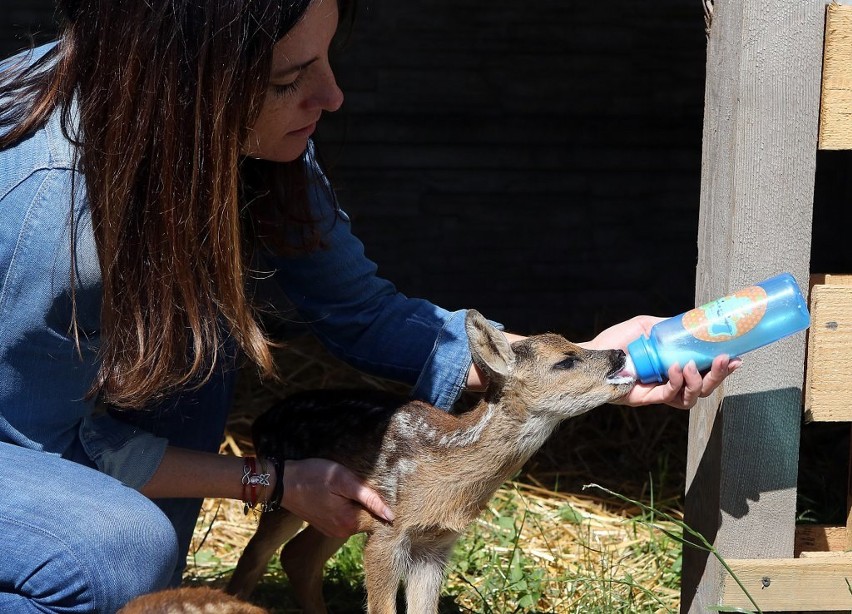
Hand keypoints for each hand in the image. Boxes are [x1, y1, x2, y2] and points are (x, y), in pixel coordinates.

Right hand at [281, 458, 394, 537]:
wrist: (282, 482)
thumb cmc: (313, 476)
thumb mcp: (343, 480)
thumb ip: (369, 498)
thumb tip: (391, 516)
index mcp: (349, 523)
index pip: (379, 518)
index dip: (380, 500)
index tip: (373, 485)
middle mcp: (342, 532)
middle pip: (367, 518)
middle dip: (368, 502)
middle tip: (358, 482)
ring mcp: (332, 530)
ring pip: (356, 516)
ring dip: (357, 503)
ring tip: (347, 486)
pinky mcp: (325, 525)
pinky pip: (344, 517)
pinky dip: (346, 505)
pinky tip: (338, 493)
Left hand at [582, 316, 740, 409]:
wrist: (592, 352)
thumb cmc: (616, 341)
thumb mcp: (648, 326)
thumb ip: (669, 326)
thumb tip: (693, 319)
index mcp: (674, 368)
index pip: (705, 373)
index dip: (723, 369)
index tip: (737, 357)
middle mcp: (669, 384)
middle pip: (704, 389)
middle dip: (718, 376)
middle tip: (724, 361)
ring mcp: (658, 393)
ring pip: (690, 398)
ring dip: (697, 382)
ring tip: (691, 364)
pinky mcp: (645, 399)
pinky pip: (668, 397)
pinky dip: (676, 382)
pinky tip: (675, 368)